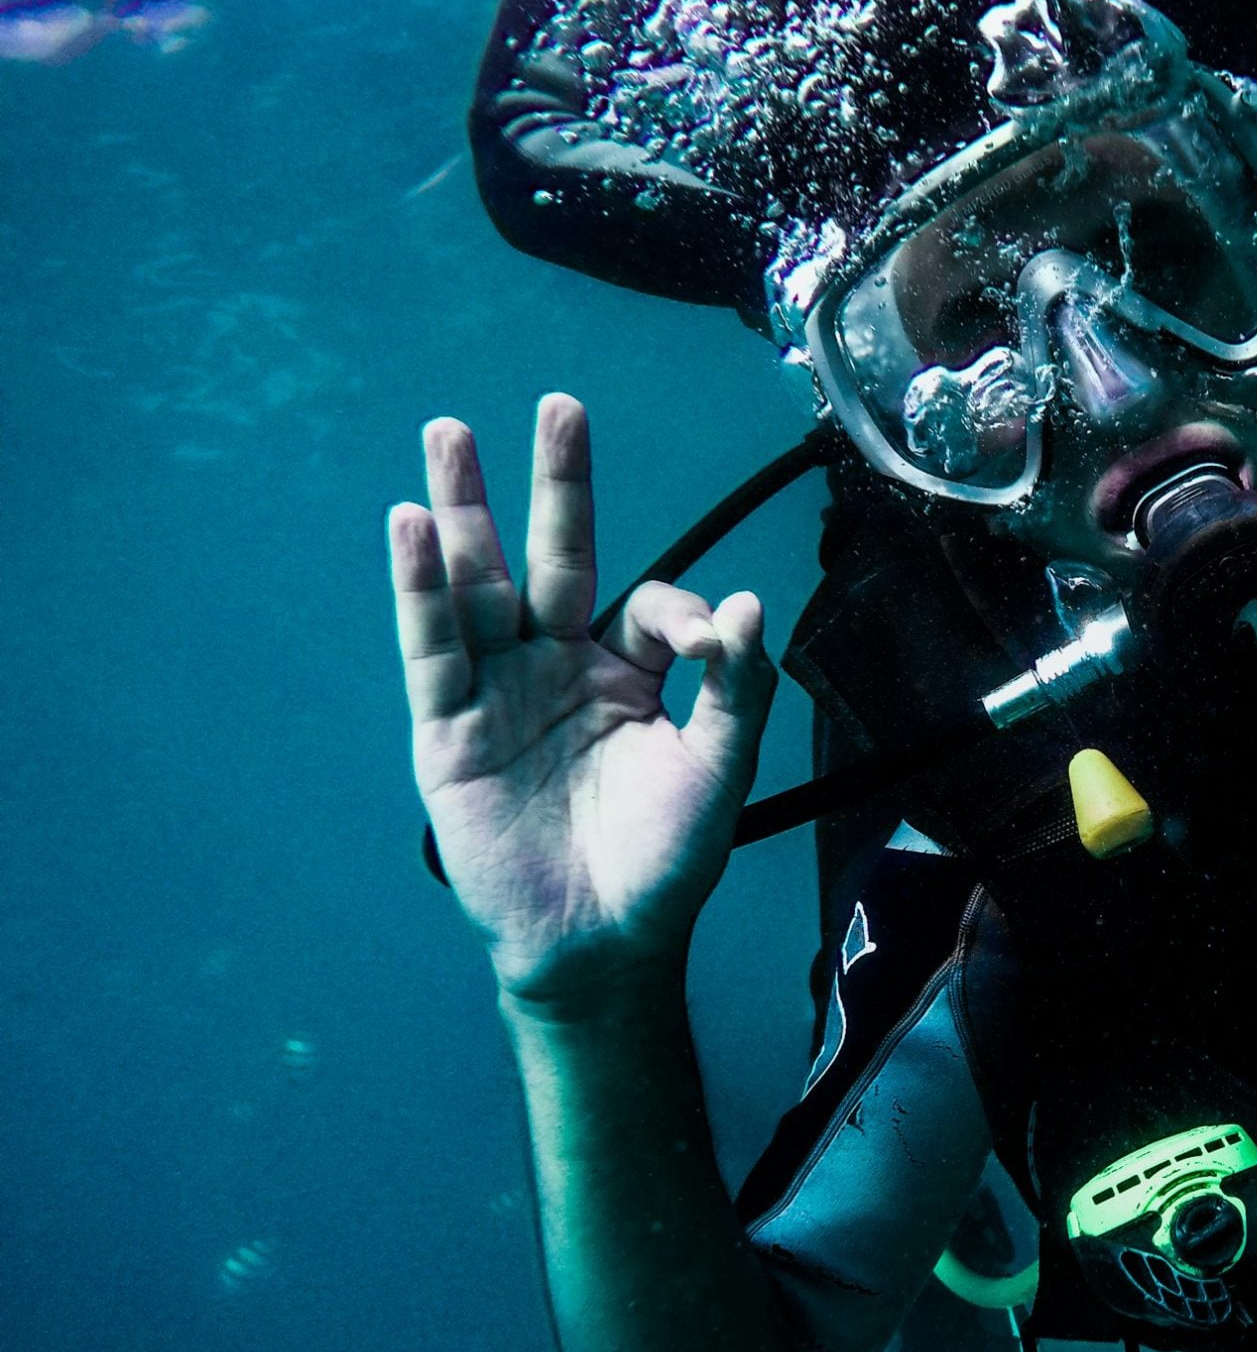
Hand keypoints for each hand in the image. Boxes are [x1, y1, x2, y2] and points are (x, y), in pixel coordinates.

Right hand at [389, 395, 777, 1004]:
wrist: (602, 946)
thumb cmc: (665, 864)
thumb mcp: (717, 770)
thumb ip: (737, 687)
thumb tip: (750, 600)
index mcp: (628, 675)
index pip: (647, 605)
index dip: (679, 612)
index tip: (709, 640)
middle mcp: (559, 669)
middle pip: (555, 559)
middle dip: (556, 485)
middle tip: (559, 405)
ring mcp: (499, 693)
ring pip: (479, 586)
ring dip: (464, 512)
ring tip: (448, 434)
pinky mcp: (448, 729)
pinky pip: (432, 649)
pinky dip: (419, 588)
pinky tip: (411, 527)